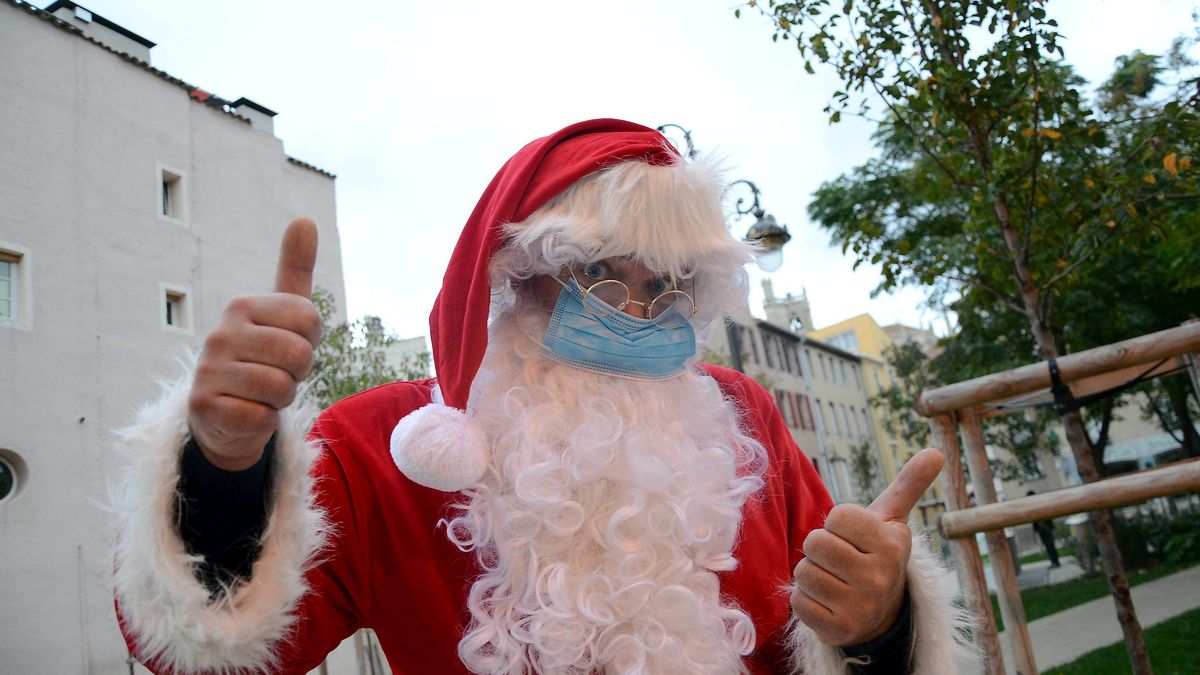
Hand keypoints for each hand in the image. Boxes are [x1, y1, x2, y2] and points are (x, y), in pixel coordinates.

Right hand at [187, 218, 322, 470]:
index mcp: (242, 305)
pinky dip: (264, 421)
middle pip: (299, 355)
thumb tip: (304, 218)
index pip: (310, 319)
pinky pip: (261, 417)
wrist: (226, 413)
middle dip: (298, 372)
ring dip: (281, 398)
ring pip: (281, 388)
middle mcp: (220, 333)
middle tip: (278, 373)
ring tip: (262, 393)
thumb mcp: (283, 313)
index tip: (290, 345)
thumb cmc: (263, 357)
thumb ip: (295, 268)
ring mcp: (208, 370)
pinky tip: (247, 412)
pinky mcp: (203, 406)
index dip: (311, 340)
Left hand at [790, 448, 944, 646]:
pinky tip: (827, 602)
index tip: (854, 538)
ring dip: (811, 574)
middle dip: (820, 548)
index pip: (837, 515)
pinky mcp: (839, 630)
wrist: (881, 613)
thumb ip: (909, 485)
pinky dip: (805, 600)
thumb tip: (936, 452)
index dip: (838, 524)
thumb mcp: (893, 520)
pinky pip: (798, 601)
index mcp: (892, 545)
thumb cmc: (877, 555)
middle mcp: (879, 577)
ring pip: (803, 572)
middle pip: (815, 542)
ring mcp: (860, 606)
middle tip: (839, 559)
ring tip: (834, 580)